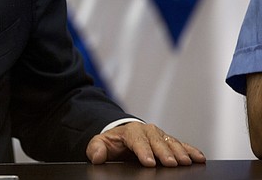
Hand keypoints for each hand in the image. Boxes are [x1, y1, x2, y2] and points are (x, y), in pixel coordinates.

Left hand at [86, 122, 205, 166]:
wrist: (124, 136)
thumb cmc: (113, 143)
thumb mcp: (101, 144)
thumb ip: (96, 149)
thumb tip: (97, 157)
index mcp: (130, 131)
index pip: (137, 140)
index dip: (143, 150)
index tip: (149, 161)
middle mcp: (147, 131)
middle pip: (157, 140)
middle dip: (164, 152)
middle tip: (171, 163)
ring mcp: (160, 136)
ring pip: (171, 142)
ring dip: (180, 151)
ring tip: (187, 161)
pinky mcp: (169, 142)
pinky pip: (182, 145)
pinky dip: (191, 150)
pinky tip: (199, 158)